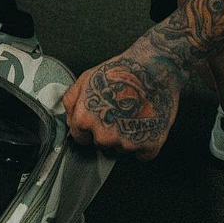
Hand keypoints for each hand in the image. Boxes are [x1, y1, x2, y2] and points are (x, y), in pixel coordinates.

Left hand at [63, 42, 182, 160]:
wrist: (152, 68)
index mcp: (85, 119)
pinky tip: (145, 123)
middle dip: (107, 131)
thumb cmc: (120, 71)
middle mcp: (104, 135)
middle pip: (101, 144)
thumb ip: (71, 101)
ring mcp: (127, 143)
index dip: (88, 127)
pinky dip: (145, 143)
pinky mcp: (150, 145)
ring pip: (122, 149)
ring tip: (133, 113)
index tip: (99, 117)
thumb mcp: (86, 78)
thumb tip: (71, 120)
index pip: (80, 137)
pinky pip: (142, 154)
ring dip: (126, 137)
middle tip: (119, 111)